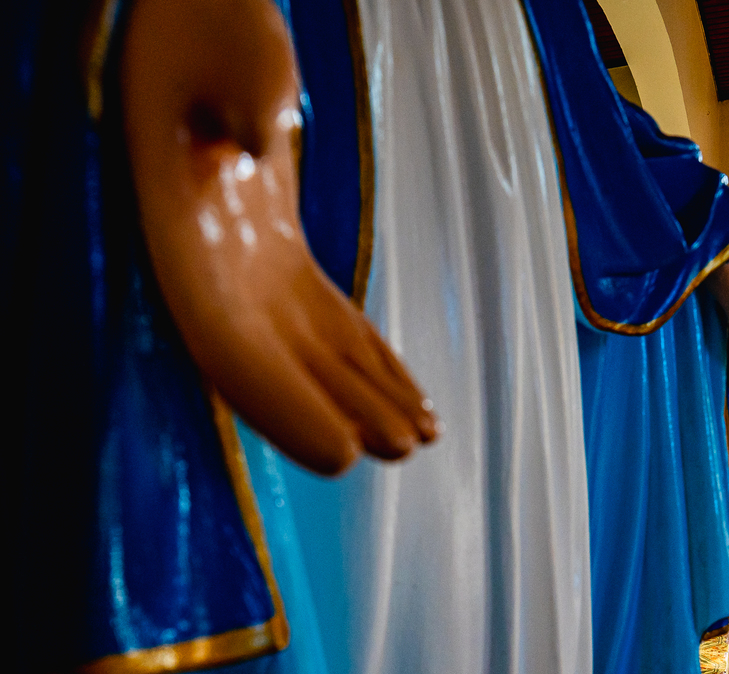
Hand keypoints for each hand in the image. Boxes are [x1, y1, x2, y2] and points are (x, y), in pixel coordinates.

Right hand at [121, 0, 437, 474]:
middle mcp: (208, 262)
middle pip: (274, 364)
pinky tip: (410, 392)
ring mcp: (247, 265)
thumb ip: (235, 86)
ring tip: (425, 436)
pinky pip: (328, 321)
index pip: (225, 343)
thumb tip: (254, 136)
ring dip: (362, 396)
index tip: (342, 451)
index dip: (281, 404)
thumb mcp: (218, 40)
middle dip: (336, 411)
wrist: (197, 19)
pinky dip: (370, 359)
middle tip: (407, 447)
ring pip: (309, 350)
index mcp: (178, 227)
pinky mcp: (281, 257)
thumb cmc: (203, 22)